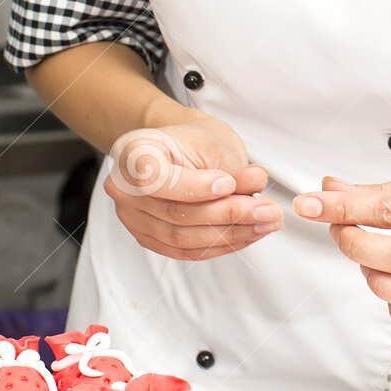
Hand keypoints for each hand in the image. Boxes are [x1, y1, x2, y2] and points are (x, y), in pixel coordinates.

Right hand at [106, 112, 280, 260]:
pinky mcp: (149, 237)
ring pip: (183, 237)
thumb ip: (231, 169)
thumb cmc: (193, 140)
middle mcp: (124, 187)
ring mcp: (133, 217)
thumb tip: (256, 184)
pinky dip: (220, 245)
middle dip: (227, 214)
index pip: (156, 178)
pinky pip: (185, 250)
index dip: (194, 187)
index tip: (229, 184)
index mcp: (133, 151)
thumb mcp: (215, 143)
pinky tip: (248, 234)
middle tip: (267, 209)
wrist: (182, 148)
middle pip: (174, 213)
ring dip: (231, 234)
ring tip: (266, 222)